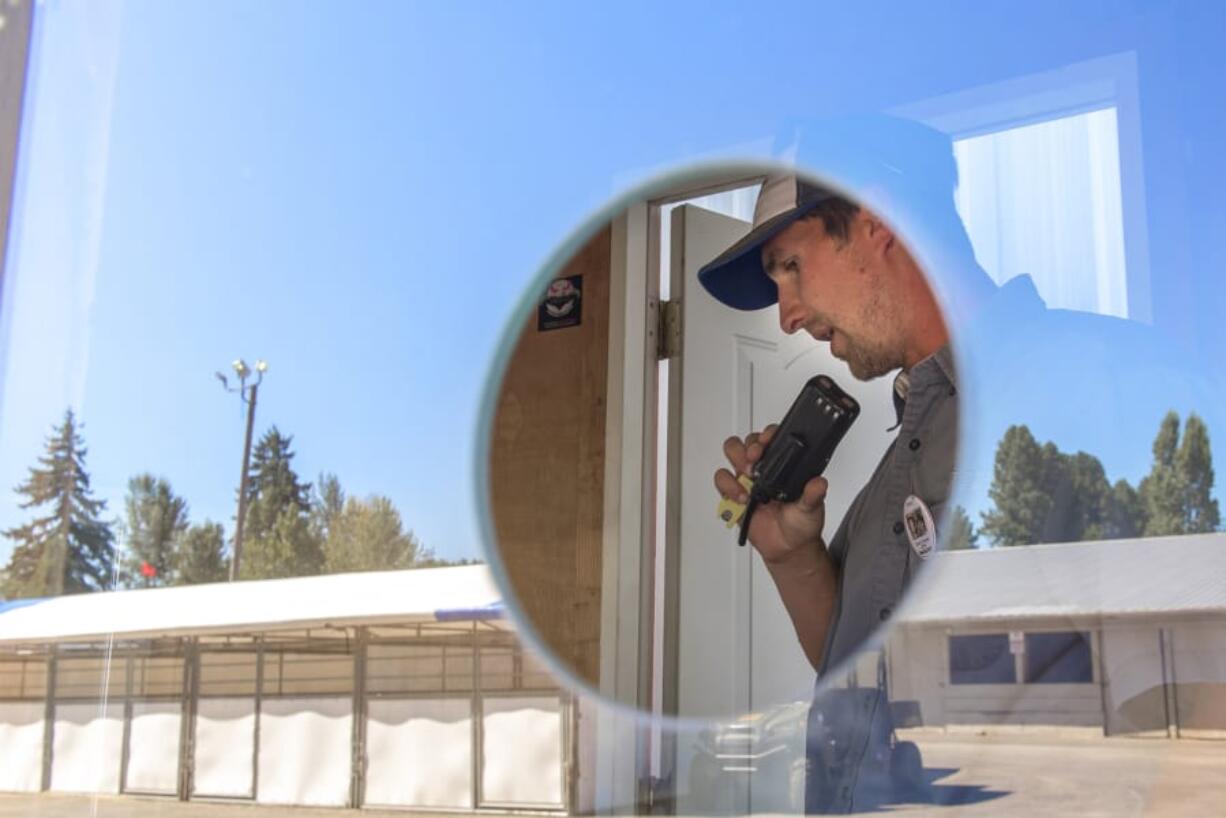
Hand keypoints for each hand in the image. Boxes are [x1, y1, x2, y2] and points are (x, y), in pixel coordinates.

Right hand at [714, 424, 828, 564]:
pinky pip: (722, 481)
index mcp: (783, 464)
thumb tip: (818, 483)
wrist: (788, 548)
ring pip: (732, 454)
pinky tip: (742, 498)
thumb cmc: (801, 523)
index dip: (767, 435)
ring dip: (736, 462)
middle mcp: (763, 468)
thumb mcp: (812, 508)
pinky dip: (728, 487)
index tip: (767, 442)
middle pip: (747, 441)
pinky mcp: (733, 494)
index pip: (771, 438)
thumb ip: (813, 495)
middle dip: (748, 446)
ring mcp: (747, 479)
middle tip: (755, 459)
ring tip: (748, 478)